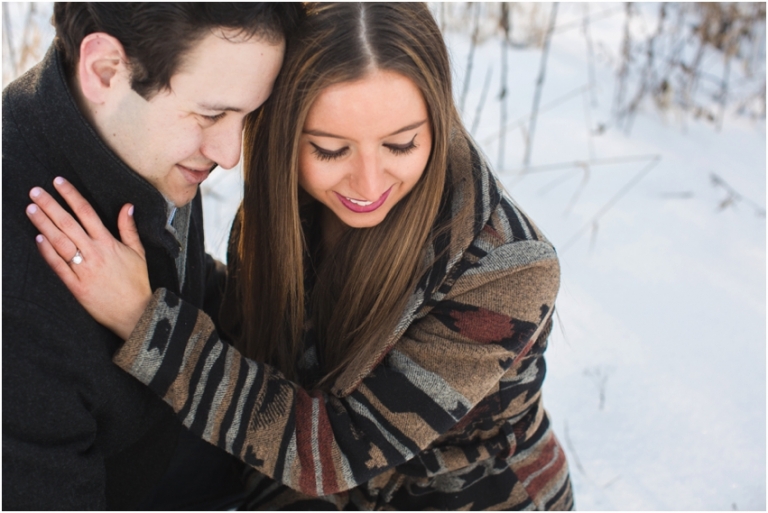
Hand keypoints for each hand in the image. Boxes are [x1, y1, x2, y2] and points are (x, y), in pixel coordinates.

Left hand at [26, 177, 151, 339]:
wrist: (136, 313)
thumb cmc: (137, 283)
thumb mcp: (139, 253)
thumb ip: (129, 229)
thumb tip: (127, 206)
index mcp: (109, 243)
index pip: (87, 212)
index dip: (71, 195)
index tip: (58, 182)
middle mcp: (95, 253)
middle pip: (69, 224)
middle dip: (50, 205)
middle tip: (34, 191)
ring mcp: (85, 270)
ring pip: (60, 242)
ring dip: (44, 225)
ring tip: (30, 209)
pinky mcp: (77, 287)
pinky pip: (59, 267)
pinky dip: (48, 253)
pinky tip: (38, 239)